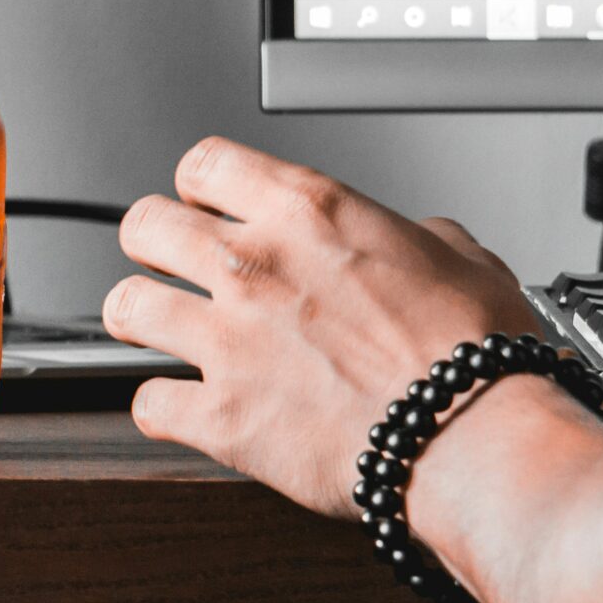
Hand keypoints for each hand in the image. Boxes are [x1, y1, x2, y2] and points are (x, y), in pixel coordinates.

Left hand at [102, 137, 539, 517]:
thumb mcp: (465, 261)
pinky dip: (160, 408)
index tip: (209, 206)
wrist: (473, 438)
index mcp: (308, 212)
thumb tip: (419, 240)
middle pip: (146, 225)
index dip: (202, 186)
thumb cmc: (476, 356)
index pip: (207, 164)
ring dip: (137, 317)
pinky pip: (149, 403)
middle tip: (168, 263)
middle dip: (152, 243)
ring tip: (152, 328)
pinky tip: (178, 408)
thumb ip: (421, 238)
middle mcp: (254, 265)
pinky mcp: (222, 415)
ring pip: (126, 306)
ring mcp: (228, 339)